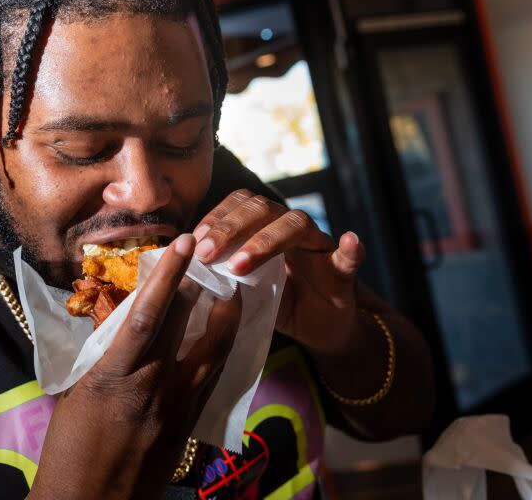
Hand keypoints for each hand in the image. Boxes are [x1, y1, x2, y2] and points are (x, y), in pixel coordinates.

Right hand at [30, 235, 241, 499]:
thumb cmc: (68, 449)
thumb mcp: (77, 393)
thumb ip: (102, 355)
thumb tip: (118, 320)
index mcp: (113, 376)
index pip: (146, 314)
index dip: (167, 275)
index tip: (182, 244)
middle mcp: (150, 387)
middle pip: (183, 326)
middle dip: (200, 286)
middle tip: (214, 256)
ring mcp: (174, 408)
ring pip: (210, 353)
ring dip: (225, 319)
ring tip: (234, 293)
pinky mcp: (187, 427)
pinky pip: (210, 381)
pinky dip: (219, 353)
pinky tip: (224, 337)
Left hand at [193, 189, 364, 355]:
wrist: (318, 327)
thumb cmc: (276, 300)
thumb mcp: (243, 286)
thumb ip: (220, 270)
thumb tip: (180, 262)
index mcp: (264, 226)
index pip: (240, 204)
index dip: (217, 217)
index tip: (194, 241)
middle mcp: (291, 228)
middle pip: (264, 209)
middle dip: (231, 228)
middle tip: (206, 253)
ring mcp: (318, 247)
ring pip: (297, 225)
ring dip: (267, 240)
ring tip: (241, 263)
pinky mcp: (342, 273)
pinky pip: (349, 257)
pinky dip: (351, 249)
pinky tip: (349, 241)